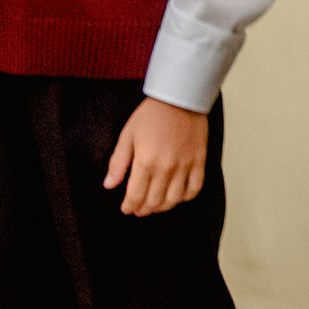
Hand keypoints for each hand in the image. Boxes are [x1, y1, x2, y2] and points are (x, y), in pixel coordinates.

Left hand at [105, 98, 208, 214]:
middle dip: (144, 209)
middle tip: (139, 209)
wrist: (180, 99)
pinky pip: (195, 188)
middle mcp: (166, 167)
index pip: (135, 196)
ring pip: (174, 199)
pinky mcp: (199, 161)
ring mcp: (185, 165)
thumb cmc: (152, 115)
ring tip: (156, 205)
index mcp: (145, 162)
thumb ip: (118, 163)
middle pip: (154, 201)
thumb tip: (109, 184)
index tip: (126, 208)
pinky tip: (177, 196)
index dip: (129, 206)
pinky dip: (186, 197)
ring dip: (163, 207)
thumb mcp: (127, 136)